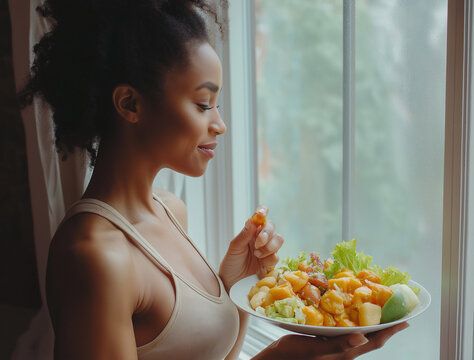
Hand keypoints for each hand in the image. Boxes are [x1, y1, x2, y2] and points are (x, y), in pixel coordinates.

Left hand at [219, 206, 283, 290]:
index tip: (261, 213)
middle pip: (272, 227)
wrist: (231, 284)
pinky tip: (261, 263)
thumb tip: (253, 220)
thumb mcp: (235, 247)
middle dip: (267, 233)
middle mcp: (260, 238)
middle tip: (258, 243)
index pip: (259, 216)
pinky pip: (277, 256)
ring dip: (269, 246)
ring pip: (278, 240)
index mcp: (250, 231)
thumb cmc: (230, 263)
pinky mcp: (271, 262)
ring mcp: (267, 249)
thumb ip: (244, 234)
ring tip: (257, 254)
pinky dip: (269, 258)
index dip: (263, 211)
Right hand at [253, 322, 408, 359]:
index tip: (406, 320)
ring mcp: (334, 347)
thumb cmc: (294, 355)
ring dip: (370, 322)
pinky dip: (351, 320)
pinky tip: (347, 312)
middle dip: (384, 325)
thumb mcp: (316, 349)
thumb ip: (339, 345)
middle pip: (370, 337)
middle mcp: (343, 351)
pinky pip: (344, 330)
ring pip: (358, 333)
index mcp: (345, 354)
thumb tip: (363, 337)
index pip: (374, 342)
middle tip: (395, 311)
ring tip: (377, 308)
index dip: (391, 331)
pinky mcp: (325, 341)